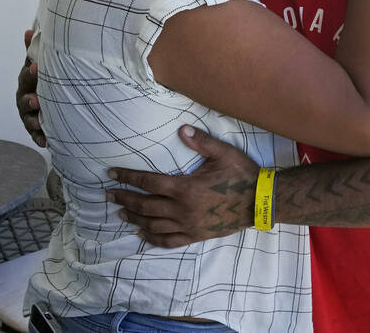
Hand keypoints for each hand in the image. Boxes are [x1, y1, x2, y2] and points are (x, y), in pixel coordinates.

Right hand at [16, 29, 44, 146]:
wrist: (53, 102)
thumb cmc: (44, 80)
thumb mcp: (40, 66)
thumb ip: (35, 51)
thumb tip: (29, 30)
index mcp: (27, 81)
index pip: (27, 76)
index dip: (31, 72)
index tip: (36, 67)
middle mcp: (25, 98)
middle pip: (25, 98)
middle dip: (29, 98)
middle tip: (36, 99)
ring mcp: (29, 115)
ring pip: (29, 118)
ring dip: (32, 120)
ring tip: (38, 121)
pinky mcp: (36, 129)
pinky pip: (37, 135)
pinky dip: (41, 138)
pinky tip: (45, 142)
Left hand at [108, 125, 258, 247]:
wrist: (261, 201)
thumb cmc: (242, 175)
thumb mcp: (224, 153)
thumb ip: (201, 142)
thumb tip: (181, 130)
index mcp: (185, 188)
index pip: (148, 182)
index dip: (127, 177)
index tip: (111, 174)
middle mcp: (182, 209)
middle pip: (144, 205)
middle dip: (124, 198)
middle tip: (108, 194)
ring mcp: (188, 225)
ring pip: (153, 224)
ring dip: (134, 219)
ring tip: (121, 213)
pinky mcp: (195, 235)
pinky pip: (168, 240)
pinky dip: (152, 238)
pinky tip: (143, 235)